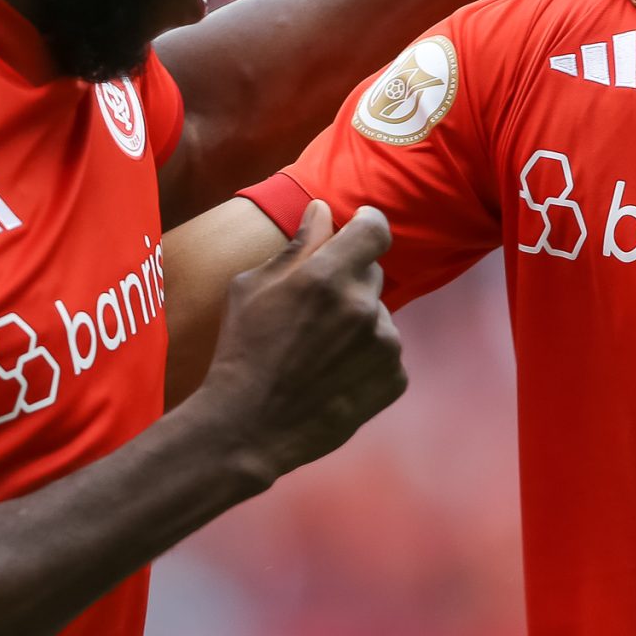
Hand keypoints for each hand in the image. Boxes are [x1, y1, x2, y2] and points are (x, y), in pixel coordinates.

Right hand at [191, 201, 405, 480]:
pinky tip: (331, 375)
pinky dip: (365, 358)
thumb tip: (323, 210)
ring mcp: (384, 344)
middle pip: (371, 272)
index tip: (357, 228)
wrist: (249, 426)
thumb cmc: (242, 350)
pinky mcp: (393, 378)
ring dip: (356, 322)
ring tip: (316, 352)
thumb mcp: (252, 288)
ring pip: (377, 315)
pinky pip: (385, 352)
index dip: (367, 223)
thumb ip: (297, 245)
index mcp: (327, 276)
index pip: (375, 228)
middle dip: (347, 281)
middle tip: (311, 311)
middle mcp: (363, 306)